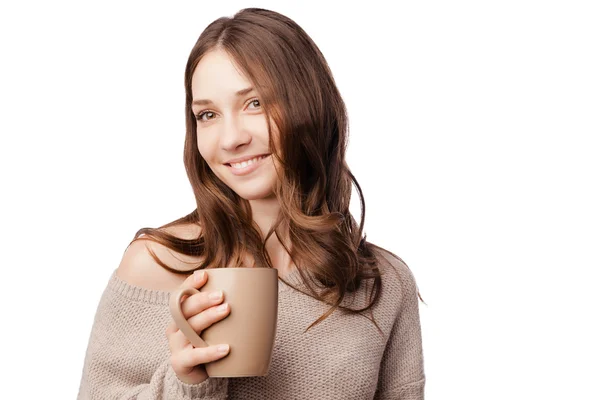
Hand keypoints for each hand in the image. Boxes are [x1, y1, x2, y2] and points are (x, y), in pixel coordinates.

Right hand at [166, 270, 230, 384]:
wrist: (196, 376)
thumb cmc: (207, 343)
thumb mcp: (212, 325)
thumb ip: (222, 307)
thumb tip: (250, 285)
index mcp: (181, 315)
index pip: (181, 294)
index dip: (190, 283)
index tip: (205, 275)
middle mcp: (175, 328)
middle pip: (184, 309)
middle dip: (202, 299)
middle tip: (222, 294)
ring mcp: (176, 346)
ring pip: (189, 329)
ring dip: (208, 317)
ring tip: (226, 310)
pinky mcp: (180, 363)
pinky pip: (195, 356)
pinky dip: (210, 352)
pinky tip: (226, 348)